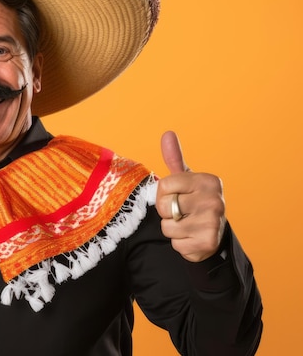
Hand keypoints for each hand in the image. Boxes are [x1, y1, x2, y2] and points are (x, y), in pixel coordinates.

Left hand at [155, 131, 225, 261]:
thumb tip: (168, 133)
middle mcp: (214, 200)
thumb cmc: (194, 202)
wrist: (214, 233)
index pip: (164, 185)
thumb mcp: (185, 179)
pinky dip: (181, 244)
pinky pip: (176, 244)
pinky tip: (193, 238)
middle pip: (164, 206)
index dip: (164, 194)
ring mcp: (213, 222)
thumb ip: (175, 158)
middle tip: (182, 213)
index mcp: (208, 181)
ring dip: (173, 230)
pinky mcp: (208, 243)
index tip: (177, 196)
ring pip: (168, 228)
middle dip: (167, 213)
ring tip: (187, 226)